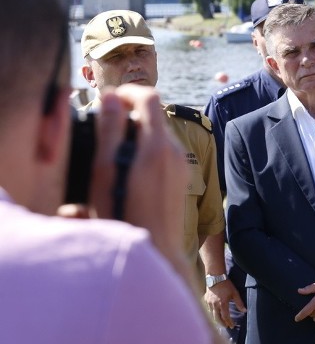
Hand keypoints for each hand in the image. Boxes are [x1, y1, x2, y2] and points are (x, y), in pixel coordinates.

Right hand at [89, 86, 187, 273]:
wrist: (157, 252)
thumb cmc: (124, 215)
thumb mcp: (107, 171)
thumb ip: (111, 130)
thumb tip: (111, 96)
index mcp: (157, 145)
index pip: (149, 97)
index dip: (127, 91)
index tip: (108, 99)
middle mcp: (175, 151)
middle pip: (154, 115)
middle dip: (128, 114)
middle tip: (102, 125)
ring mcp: (182, 165)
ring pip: (158, 135)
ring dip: (136, 134)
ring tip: (110, 152)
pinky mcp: (182, 178)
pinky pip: (163, 153)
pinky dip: (145, 151)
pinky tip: (126, 171)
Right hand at [204, 279, 245, 328]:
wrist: (215, 277)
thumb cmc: (226, 284)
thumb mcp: (235, 293)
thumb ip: (239, 303)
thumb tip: (244, 311)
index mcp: (222, 304)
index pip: (225, 316)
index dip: (229, 322)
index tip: (232, 326)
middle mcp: (214, 305)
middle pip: (217, 318)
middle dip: (222, 323)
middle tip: (226, 326)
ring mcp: (208, 302)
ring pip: (211, 314)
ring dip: (216, 319)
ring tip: (221, 321)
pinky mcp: (205, 299)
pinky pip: (207, 309)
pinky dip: (211, 313)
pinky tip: (214, 313)